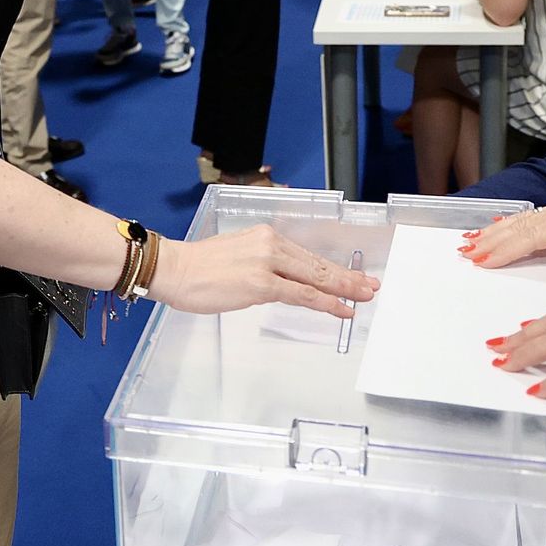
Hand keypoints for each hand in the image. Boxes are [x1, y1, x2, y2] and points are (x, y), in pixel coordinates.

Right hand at [151, 225, 379, 317]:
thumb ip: (262, 263)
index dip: (333, 268)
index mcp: (265, 236)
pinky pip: (302, 295)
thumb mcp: (237, 255)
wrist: (175, 268)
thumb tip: (281, 280)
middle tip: (370, 286)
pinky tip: (342, 309)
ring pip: (315, 278)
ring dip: (344, 289)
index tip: (351, 276)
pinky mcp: (261, 284)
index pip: (307, 255)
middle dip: (348, 278)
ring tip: (364, 297)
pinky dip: (326, 303)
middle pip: (317, 265)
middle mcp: (270, 244)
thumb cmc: (199, 267)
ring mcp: (267, 264)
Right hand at [461, 158, 545, 284]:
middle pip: (521, 226)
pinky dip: (512, 224)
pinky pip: (533, 218)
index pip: (534, 237)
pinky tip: (501, 227)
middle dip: (492, 240)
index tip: (484, 259)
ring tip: (472, 240)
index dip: (507, 249)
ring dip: (497, 231)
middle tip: (466, 252)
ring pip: (524, 221)